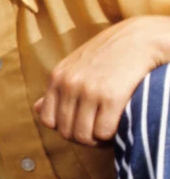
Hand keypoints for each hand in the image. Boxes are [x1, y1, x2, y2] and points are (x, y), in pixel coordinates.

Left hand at [34, 17, 169, 144]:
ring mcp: (89, 90)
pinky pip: (104, 132)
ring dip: (97, 141)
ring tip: (109, 134)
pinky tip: (119, 128)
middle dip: (84, 139)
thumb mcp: (76, 65)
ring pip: (84, 136)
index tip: (82, 127)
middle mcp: (69, 84)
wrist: (142, 37)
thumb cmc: (110, 53)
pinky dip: (111, 137)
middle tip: (99, 135)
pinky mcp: (111, 96)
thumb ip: (57, 88)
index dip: (65, 129)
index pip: (49, 121)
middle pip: (66, 132)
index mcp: (57, 77)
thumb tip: (36, 108)